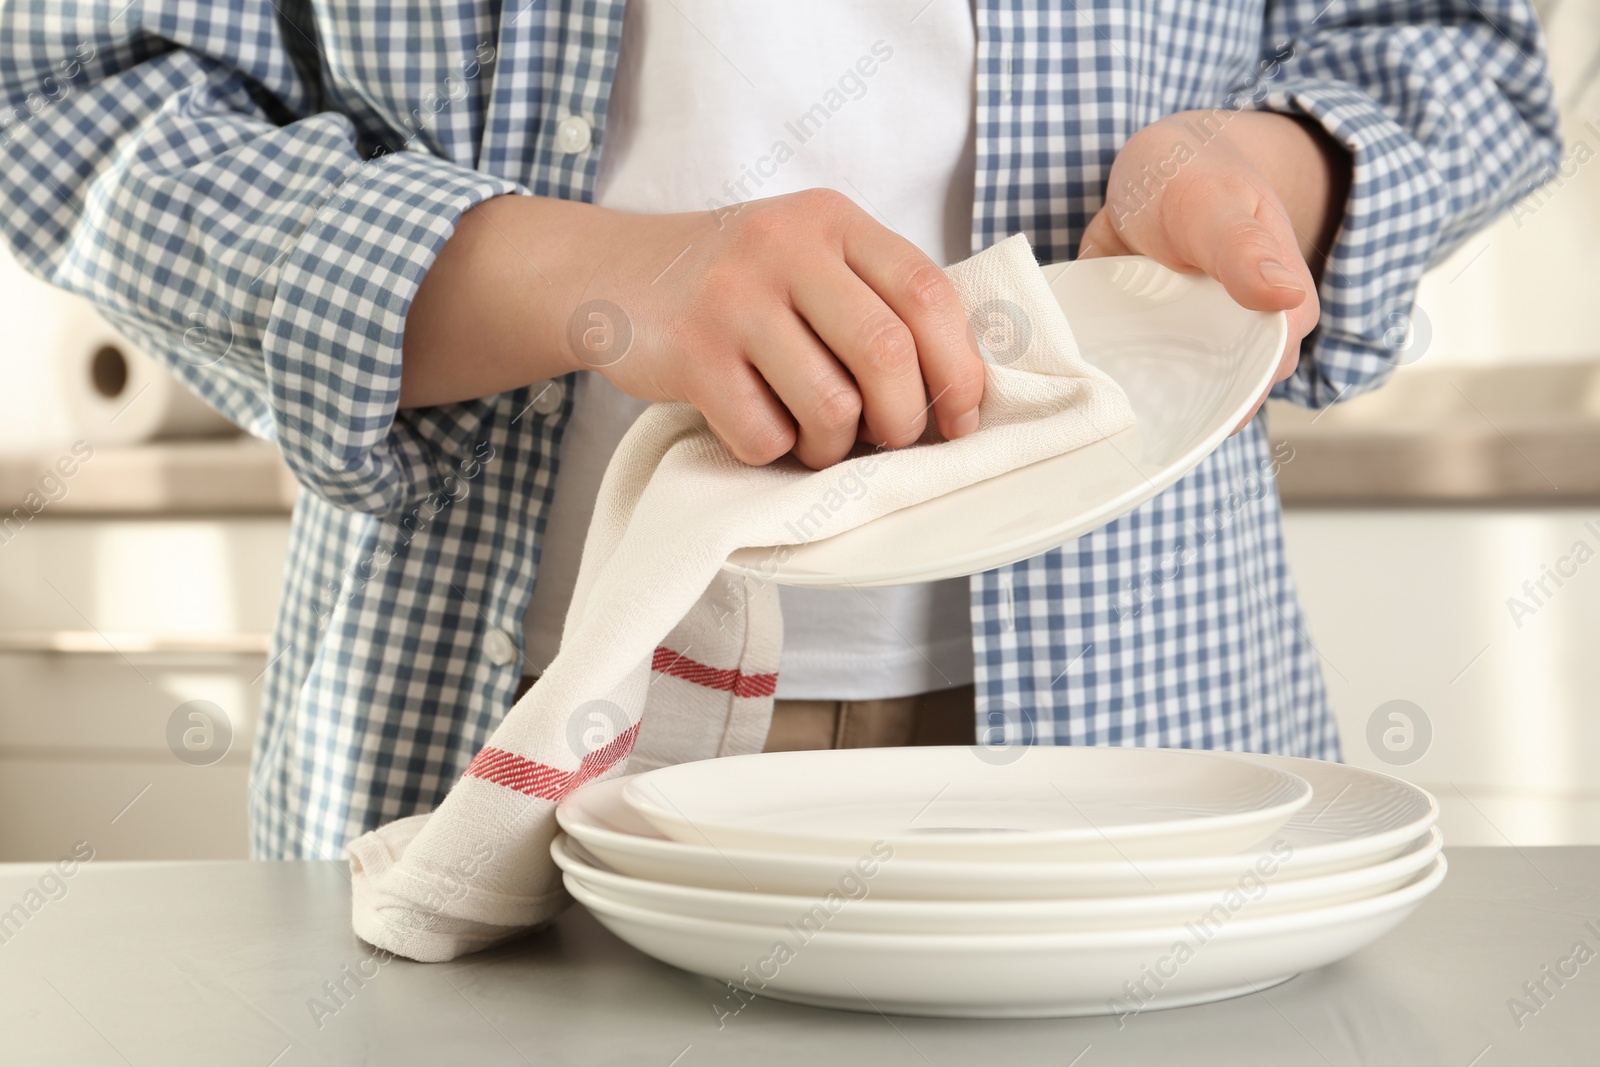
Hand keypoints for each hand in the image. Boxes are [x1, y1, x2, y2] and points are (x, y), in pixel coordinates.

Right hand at [402, 188, 984, 469]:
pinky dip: (772, 450)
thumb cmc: (736, 285)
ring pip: (830, 405)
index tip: (960, 420)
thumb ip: (875, 299)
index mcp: (834, 220)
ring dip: (834, 444)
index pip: (928, 293)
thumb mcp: (808, 257)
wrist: (612, 273)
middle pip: (887, 352)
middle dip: (903, 419)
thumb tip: (955, 397)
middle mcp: (786, 246)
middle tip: (889, 440)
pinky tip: (755, 424)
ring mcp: (734, 298)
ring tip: (814, 435)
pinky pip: (764, 434)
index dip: (959, 369)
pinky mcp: (691, 352)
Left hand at [1077, 110, 1349, 431]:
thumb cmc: (1194, 173)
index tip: (1170, 425)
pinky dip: (1102, 387)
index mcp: (1279, 316)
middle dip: (1167, 420)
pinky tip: (1071, 399)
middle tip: (1113, 425)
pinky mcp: (1147, 346)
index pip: (1258, 382)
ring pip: (1167, 399)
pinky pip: (1129, 380)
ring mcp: (1189, 348)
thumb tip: (1286, 295)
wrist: (1150, 164)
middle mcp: (1239, 342)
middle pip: (1209, 404)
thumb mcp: (1213, 202)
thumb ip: (1244, 248)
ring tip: (1088, 418)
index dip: (1218, 408)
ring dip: (1130, 410)